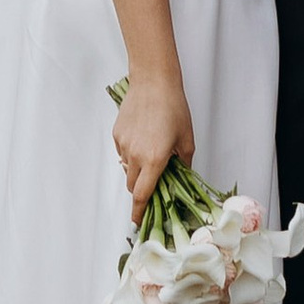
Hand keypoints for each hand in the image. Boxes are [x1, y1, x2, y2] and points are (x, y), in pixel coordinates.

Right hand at [112, 72, 193, 216]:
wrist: (153, 82)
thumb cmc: (174, 107)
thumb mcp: (186, 138)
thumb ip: (184, 163)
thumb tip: (181, 177)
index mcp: (154, 160)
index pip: (143, 195)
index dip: (140, 212)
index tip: (138, 222)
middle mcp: (135, 155)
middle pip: (133, 185)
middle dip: (142, 189)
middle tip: (155, 182)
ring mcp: (123, 145)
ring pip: (127, 169)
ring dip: (137, 171)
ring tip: (151, 154)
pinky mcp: (117, 134)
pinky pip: (122, 152)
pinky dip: (131, 154)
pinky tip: (143, 138)